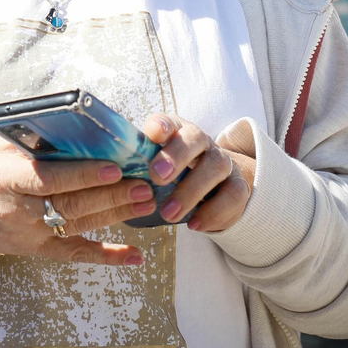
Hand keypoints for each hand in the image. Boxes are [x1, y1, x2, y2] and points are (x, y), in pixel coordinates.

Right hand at [0, 135, 156, 268]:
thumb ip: (32, 144)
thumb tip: (76, 131)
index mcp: (6, 179)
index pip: (50, 179)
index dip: (83, 175)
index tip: (113, 168)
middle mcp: (19, 211)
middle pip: (72, 204)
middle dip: (111, 195)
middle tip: (143, 184)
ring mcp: (30, 234)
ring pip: (79, 224)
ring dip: (116, 215)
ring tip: (146, 202)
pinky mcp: (37, 249)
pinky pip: (75, 254)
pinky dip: (106, 256)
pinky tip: (134, 256)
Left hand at [141, 114, 254, 231]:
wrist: (215, 185)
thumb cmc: (173, 173)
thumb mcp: (154, 165)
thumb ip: (137, 162)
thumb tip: (110, 169)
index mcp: (178, 131)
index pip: (170, 121)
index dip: (162, 125)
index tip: (153, 134)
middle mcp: (202, 142)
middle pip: (195, 139)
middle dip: (176, 157)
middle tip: (157, 177)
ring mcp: (223, 162)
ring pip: (215, 168)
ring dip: (190, 192)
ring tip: (168, 214)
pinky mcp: (238, 186)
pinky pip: (233, 196)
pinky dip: (213, 212)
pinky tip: (194, 225)